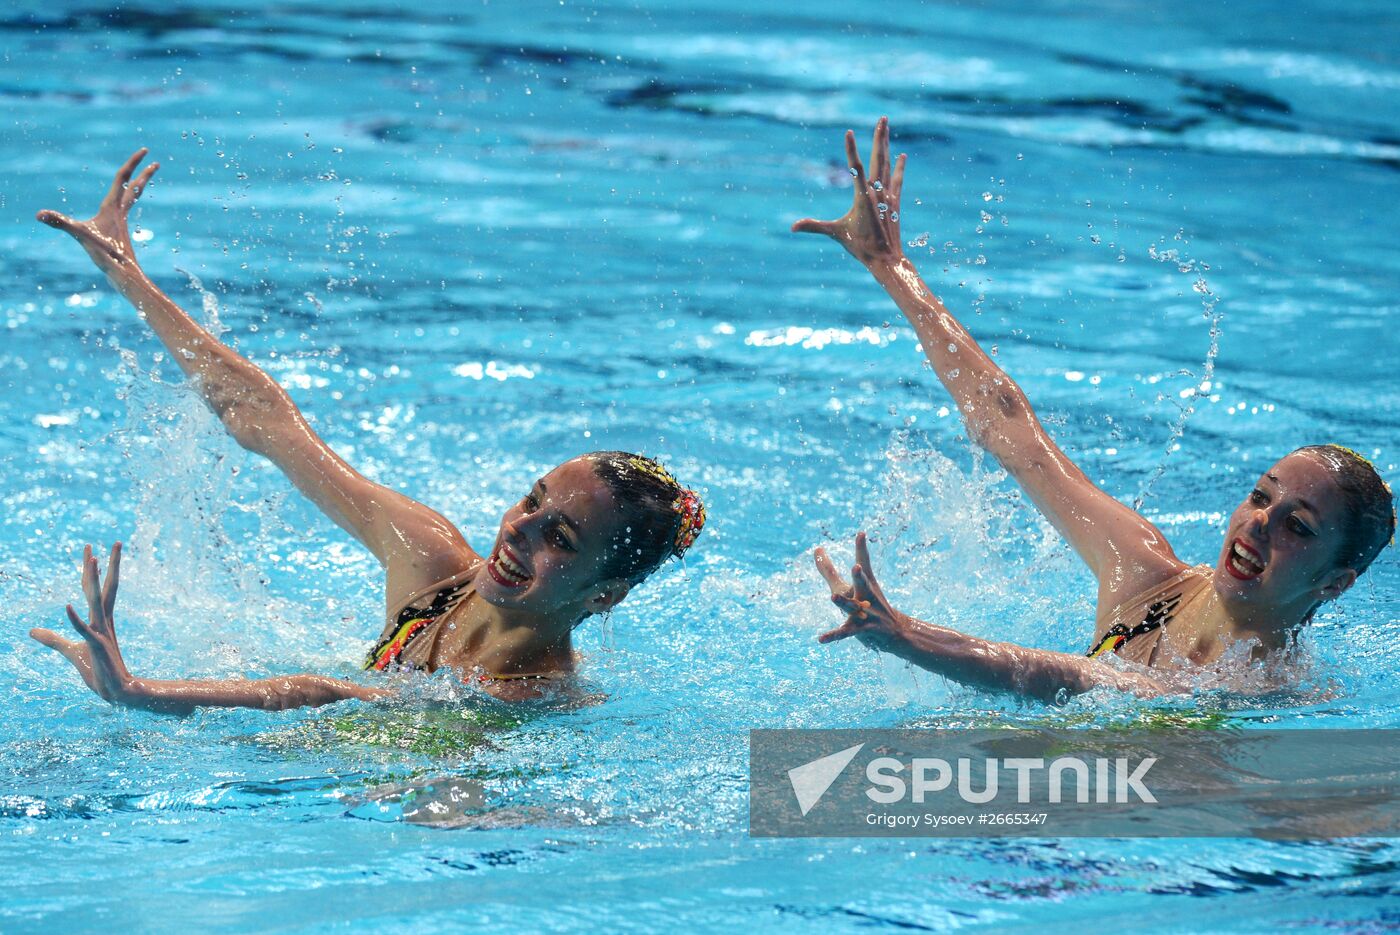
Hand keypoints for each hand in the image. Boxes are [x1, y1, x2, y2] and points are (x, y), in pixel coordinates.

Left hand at [31, 543, 139, 703]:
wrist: (118, 691)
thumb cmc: (98, 671)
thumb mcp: (70, 651)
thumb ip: (51, 638)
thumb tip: (31, 630)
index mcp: (101, 620)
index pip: (99, 589)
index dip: (94, 570)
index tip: (92, 550)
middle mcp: (104, 621)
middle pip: (106, 587)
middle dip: (109, 564)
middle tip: (116, 542)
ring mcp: (101, 633)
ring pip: (96, 601)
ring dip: (93, 580)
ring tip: (93, 559)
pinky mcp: (96, 647)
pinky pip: (84, 630)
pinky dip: (74, 619)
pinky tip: (66, 606)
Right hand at [37, 149, 158, 272]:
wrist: (124, 275)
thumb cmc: (106, 255)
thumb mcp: (81, 236)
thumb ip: (61, 223)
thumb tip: (40, 215)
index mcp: (113, 207)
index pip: (123, 178)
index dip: (132, 163)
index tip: (145, 150)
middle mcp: (120, 212)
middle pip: (134, 187)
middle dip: (144, 173)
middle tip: (155, 162)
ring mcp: (121, 222)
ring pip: (132, 199)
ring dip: (138, 186)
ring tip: (144, 178)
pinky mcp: (119, 232)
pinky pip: (125, 211)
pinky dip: (127, 203)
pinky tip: (122, 207)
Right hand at [792, 116, 906, 266]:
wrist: (886, 259)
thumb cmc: (860, 247)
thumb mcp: (836, 234)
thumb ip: (814, 226)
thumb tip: (792, 226)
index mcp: (862, 196)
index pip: (855, 167)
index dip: (851, 149)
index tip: (848, 132)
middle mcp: (877, 192)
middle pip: (878, 158)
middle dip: (879, 137)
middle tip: (883, 118)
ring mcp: (888, 195)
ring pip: (887, 164)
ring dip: (887, 145)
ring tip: (887, 128)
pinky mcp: (895, 202)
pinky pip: (897, 180)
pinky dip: (899, 167)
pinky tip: (902, 155)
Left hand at [813, 531, 908, 645]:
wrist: (894, 630)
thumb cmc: (868, 603)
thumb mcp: (847, 586)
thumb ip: (829, 569)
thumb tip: (816, 548)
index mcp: (864, 583)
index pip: (863, 562)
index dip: (861, 548)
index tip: (860, 533)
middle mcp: (866, 596)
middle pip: (862, 583)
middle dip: (859, 576)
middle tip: (857, 566)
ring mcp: (865, 613)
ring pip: (852, 607)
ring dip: (844, 602)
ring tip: (833, 597)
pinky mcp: (861, 629)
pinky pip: (845, 632)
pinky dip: (833, 635)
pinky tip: (820, 639)